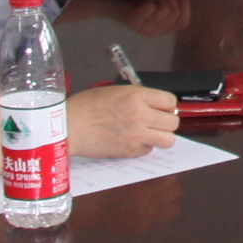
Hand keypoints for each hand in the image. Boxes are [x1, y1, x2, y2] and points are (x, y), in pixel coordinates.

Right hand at [69, 80, 183, 156]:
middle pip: (173, 122)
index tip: (161, 109)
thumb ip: (136, 97)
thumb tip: (153, 105)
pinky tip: (130, 141)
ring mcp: (137, 134)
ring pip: (168, 140)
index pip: (170, 101)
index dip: (166, 106)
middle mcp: (141, 115)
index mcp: (137, 96)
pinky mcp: (130, 151)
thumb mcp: (114, 91)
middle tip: (155, 122)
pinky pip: (148, 150)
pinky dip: (143, 147)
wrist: (69, 126)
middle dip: (166, 122)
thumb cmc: (86, 106)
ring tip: (148, 134)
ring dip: (160, 137)